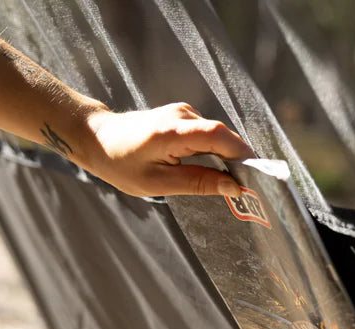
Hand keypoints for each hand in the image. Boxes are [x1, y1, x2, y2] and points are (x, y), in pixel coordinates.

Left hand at [82, 102, 253, 197]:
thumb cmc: (122, 164)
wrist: (97, 138)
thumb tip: (233, 188)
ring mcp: (183, 113)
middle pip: (223, 136)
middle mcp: (181, 115)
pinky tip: (219, 171)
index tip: (257, 178)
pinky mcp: (184, 117)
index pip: (217, 136)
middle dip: (241, 161)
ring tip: (237, 184)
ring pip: (218, 136)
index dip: (241, 155)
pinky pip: (210, 135)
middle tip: (252, 189)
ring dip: (230, 158)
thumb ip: (197, 183)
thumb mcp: (158, 183)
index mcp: (172, 132)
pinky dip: (219, 152)